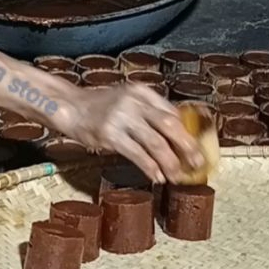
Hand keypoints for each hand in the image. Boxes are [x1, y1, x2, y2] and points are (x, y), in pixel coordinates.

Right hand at [55, 86, 205, 184]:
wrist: (70, 108)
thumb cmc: (100, 107)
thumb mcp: (127, 100)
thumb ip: (148, 112)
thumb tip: (177, 136)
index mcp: (142, 92)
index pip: (171, 112)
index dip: (187, 132)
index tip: (197, 148)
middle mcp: (133, 101)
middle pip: (169, 125)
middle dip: (187, 146)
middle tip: (198, 164)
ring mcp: (121, 117)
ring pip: (155, 143)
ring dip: (170, 162)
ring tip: (178, 176)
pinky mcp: (109, 134)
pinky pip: (136, 154)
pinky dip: (150, 167)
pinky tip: (157, 177)